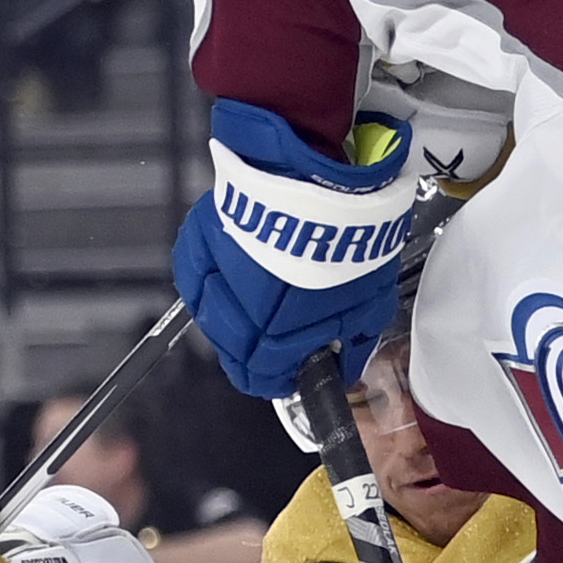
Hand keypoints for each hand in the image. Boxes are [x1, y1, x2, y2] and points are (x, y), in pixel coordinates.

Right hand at [172, 101, 418, 398]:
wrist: (318, 182)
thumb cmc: (348, 245)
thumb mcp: (368, 309)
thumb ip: (352, 347)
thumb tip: (344, 371)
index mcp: (276, 338)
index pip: (262, 377)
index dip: (276, 381)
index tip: (286, 377)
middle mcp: (235, 313)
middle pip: (231, 350)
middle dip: (252, 354)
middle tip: (272, 347)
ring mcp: (213, 277)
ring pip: (209, 314)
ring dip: (229, 319)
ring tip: (255, 311)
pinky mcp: (199, 241)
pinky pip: (195, 273)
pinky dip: (209, 281)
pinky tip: (228, 278)